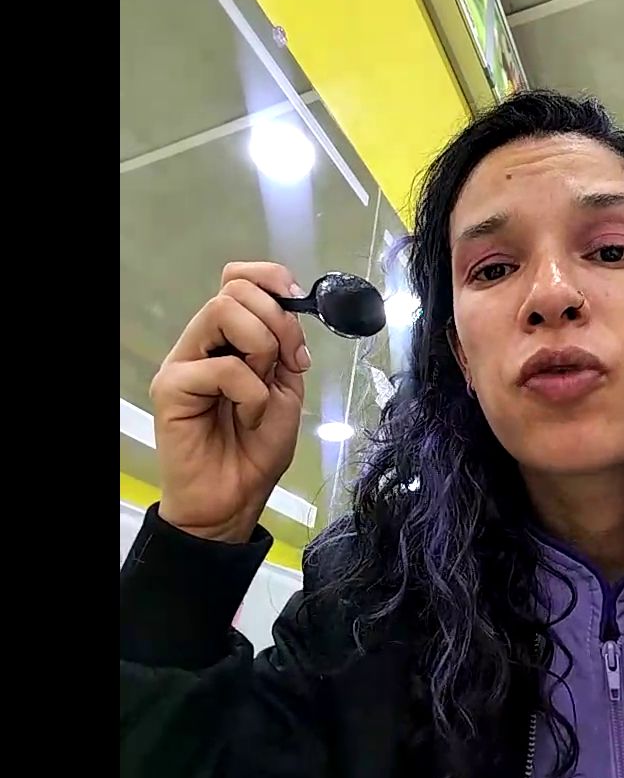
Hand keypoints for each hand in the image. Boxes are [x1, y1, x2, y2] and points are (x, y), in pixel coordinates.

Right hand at [149, 262, 310, 542]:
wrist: (236, 498)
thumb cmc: (257, 449)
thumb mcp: (287, 389)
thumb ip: (286, 347)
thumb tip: (290, 309)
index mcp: (230, 338)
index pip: (239, 279)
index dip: (272, 280)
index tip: (298, 307)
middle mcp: (202, 343)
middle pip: (234, 289)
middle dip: (277, 320)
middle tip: (288, 362)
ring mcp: (184, 362)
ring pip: (223, 310)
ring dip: (262, 347)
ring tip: (264, 389)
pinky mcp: (172, 388)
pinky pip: (223, 367)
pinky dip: (252, 394)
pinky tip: (249, 418)